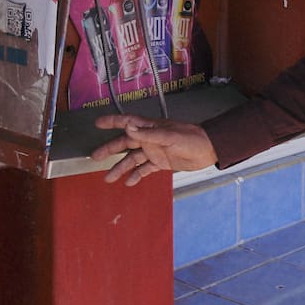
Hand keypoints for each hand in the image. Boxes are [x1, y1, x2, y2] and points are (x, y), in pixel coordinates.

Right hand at [90, 114, 218, 184]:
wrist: (209, 150)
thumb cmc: (192, 138)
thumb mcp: (169, 136)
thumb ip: (148, 134)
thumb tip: (128, 128)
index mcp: (150, 128)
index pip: (127, 122)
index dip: (112, 122)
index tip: (97, 123)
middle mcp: (150, 139)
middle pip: (125, 143)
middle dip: (110, 149)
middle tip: (94, 157)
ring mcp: (155, 151)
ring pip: (133, 159)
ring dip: (121, 168)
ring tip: (108, 178)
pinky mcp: (162, 162)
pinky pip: (145, 169)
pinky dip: (137, 175)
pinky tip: (129, 182)